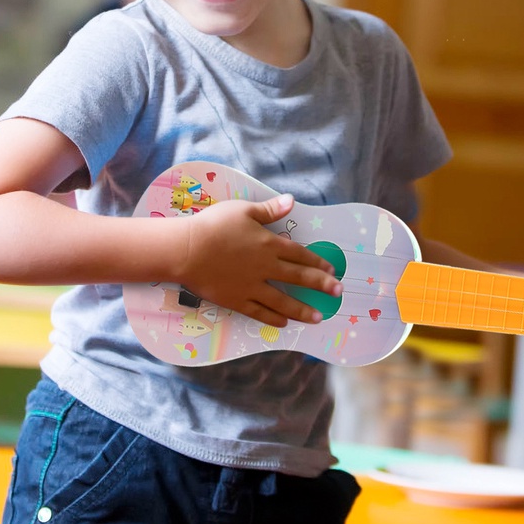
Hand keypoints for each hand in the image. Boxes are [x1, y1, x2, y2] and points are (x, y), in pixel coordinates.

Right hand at [174, 195, 341, 326]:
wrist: (185, 250)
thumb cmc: (213, 225)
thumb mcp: (243, 210)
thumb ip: (270, 209)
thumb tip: (292, 200)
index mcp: (269, 244)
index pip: (300, 254)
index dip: (318, 262)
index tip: (332, 270)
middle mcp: (265, 267)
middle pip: (299, 278)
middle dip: (321, 286)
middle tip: (338, 293)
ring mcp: (251, 286)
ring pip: (283, 301)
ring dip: (302, 309)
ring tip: (317, 317)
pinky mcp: (235, 300)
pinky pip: (258, 312)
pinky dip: (273, 318)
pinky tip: (284, 323)